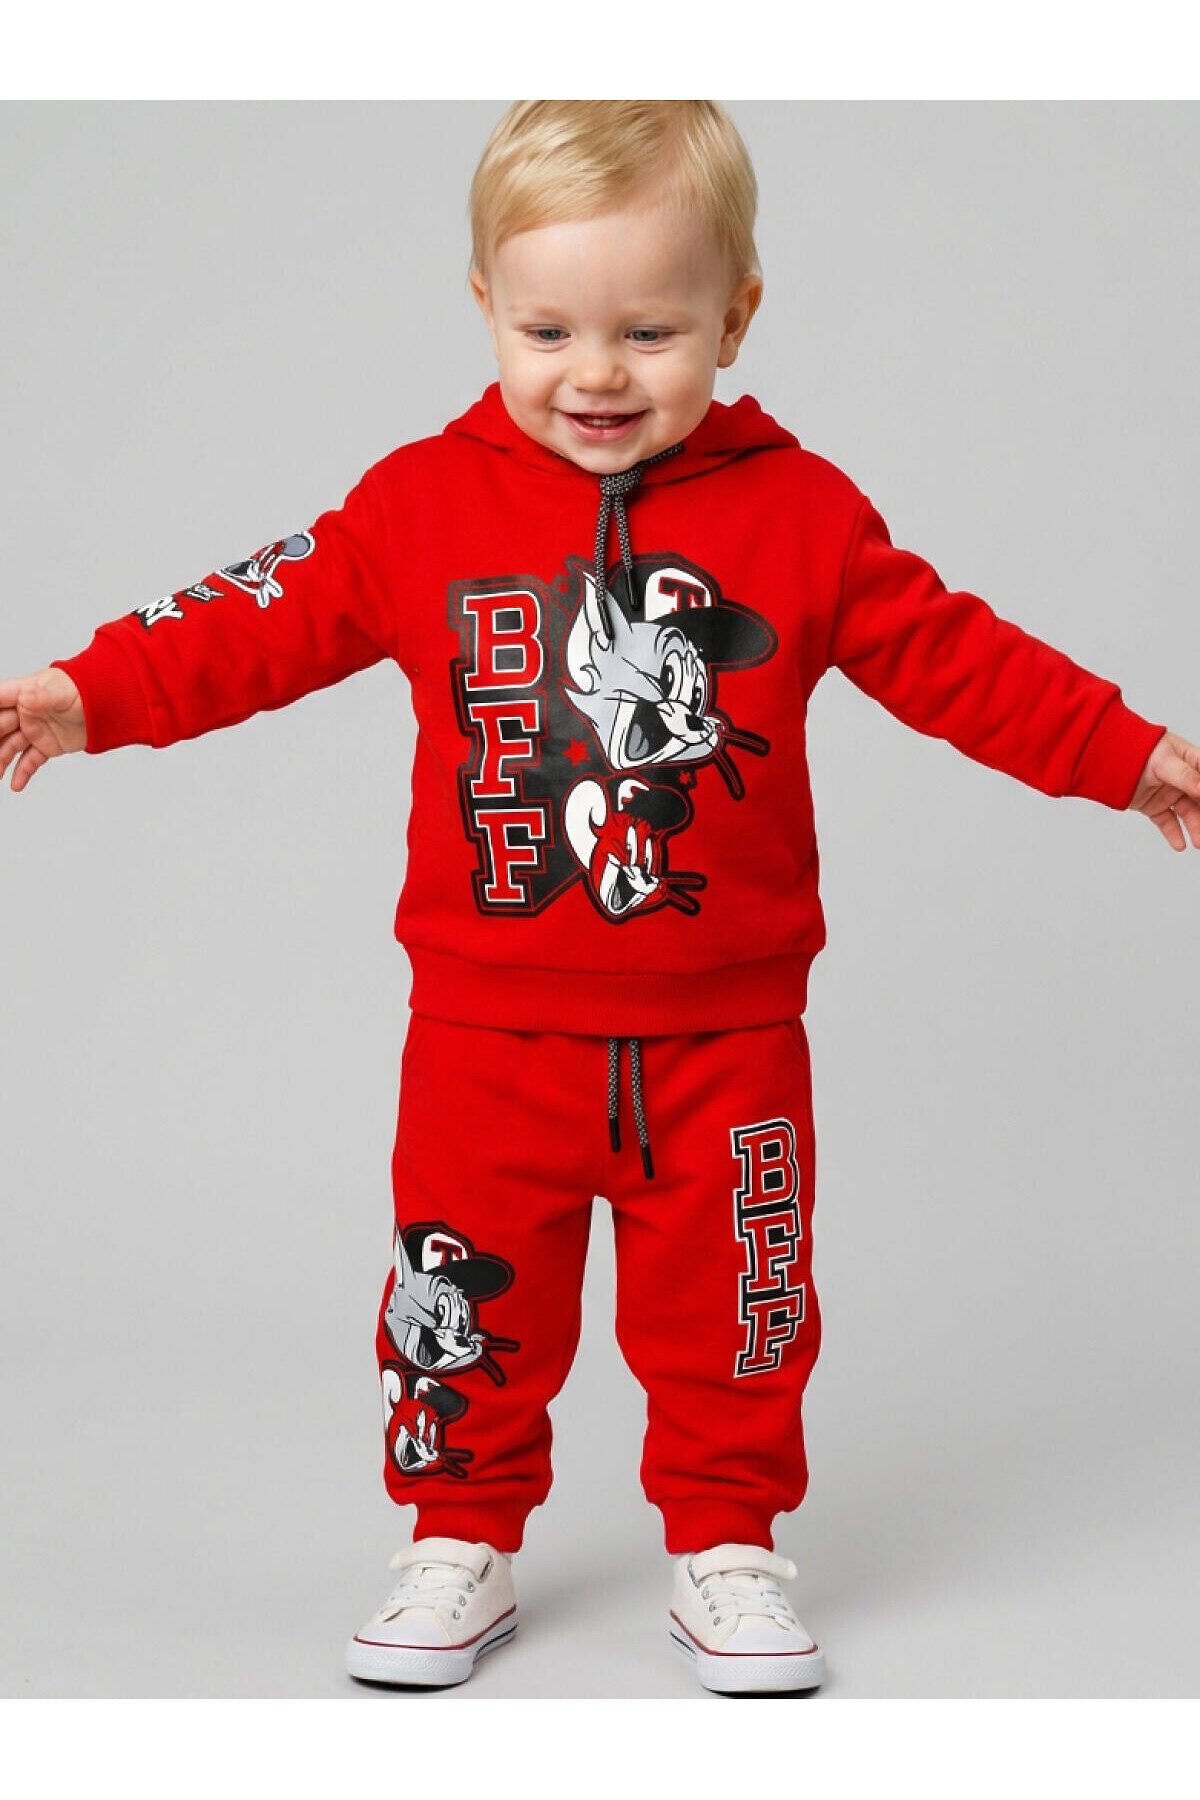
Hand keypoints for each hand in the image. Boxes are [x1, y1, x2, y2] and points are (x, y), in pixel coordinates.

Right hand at [0, 667, 86, 790]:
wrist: (107, 706)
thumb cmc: (85, 690)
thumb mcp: (63, 692)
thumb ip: (43, 696)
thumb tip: (26, 697)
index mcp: (24, 693)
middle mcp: (26, 713)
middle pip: (0, 727)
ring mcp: (35, 730)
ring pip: (11, 747)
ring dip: (2, 761)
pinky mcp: (47, 746)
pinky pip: (31, 761)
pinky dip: (23, 773)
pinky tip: (15, 785)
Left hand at [1128, 729, 1199, 849]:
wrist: (1107, 759)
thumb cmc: (1137, 750)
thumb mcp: (1164, 761)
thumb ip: (1185, 776)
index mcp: (1191, 761)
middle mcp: (1183, 779)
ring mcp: (1168, 793)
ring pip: (1187, 814)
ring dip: (1194, 828)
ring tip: (1198, 842)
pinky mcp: (1154, 805)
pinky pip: (1166, 822)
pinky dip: (1173, 834)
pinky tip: (1180, 845)